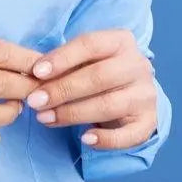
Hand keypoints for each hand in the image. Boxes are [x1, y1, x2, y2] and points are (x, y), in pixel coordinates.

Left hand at [24, 28, 158, 149]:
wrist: (131, 93)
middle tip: (35, 101)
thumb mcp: (84, 60)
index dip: (62, 58)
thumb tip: (33, 78)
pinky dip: (106, 140)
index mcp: (121, 42)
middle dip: (62, 90)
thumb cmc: (97, 72)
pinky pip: (128, 135)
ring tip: (45, 118)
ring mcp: (146, 94)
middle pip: (99, 76)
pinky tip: (85, 139)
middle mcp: (138, 65)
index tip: (36, 72)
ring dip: (73, 114)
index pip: (90, 44)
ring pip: (109, 105)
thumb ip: (64, 65)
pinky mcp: (148, 121)